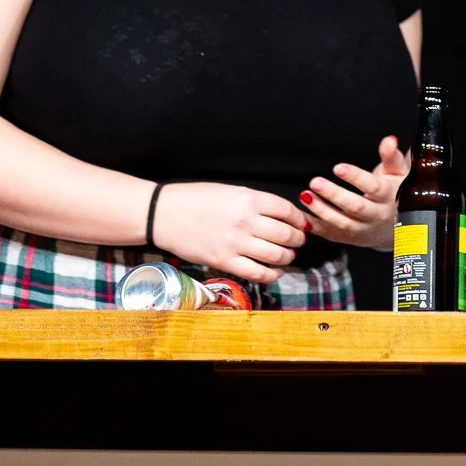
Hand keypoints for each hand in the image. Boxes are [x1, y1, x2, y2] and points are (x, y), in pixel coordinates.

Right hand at [152, 182, 308, 284]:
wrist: (162, 214)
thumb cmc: (196, 198)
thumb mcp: (231, 191)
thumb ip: (256, 202)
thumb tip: (282, 214)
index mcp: (249, 199)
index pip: (287, 211)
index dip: (300, 219)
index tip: (303, 224)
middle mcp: (246, 221)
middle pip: (287, 234)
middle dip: (298, 239)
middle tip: (298, 240)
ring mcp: (236, 243)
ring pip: (277, 255)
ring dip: (288, 257)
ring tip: (287, 255)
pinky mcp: (224, 262)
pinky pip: (258, 273)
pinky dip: (273, 274)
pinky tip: (275, 271)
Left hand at [303, 135, 408, 251]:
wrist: (401, 229)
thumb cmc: (396, 194)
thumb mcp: (399, 174)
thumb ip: (391, 157)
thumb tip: (389, 140)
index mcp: (388, 196)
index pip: (373, 186)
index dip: (356, 177)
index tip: (339, 168)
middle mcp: (376, 215)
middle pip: (355, 206)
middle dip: (334, 194)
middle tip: (315, 182)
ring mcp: (362, 229)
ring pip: (341, 222)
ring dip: (321, 209)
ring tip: (306, 196)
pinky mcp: (349, 238)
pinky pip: (329, 233)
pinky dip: (314, 226)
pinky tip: (301, 215)